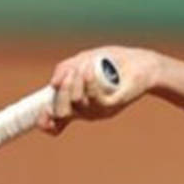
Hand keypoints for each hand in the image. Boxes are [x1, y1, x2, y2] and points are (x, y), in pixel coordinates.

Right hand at [36, 46, 159, 134]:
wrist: (141, 63)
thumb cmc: (112, 61)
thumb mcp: (83, 60)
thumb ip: (65, 69)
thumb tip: (52, 83)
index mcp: (76, 104)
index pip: (56, 123)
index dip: (46, 122)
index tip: (42, 112)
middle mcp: (86, 111)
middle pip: (61, 113)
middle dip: (60, 91)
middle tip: (69, 74)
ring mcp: (99, 110)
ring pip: (76, 103)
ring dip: (75, 82)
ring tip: (85, 66)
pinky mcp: (114, 105)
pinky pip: (96, 100)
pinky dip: (90, 83)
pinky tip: (90, 70)